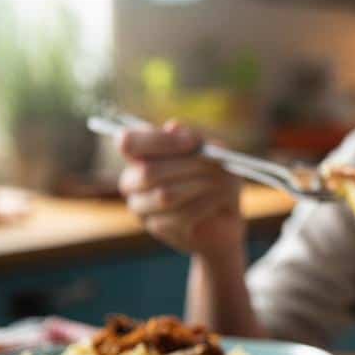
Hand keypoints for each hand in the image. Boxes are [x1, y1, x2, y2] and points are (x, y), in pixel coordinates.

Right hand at [118, 120, 244, 259]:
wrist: (226, 219)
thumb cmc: (218, 180)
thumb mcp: (215, 152)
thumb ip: (196, 137)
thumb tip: (173, 126)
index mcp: (141, 154)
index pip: (128, 142)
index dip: (160, 140)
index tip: (193, 142)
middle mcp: (133, 180)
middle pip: (149, 171)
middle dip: (190, 166)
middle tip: (218, 166)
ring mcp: (141, 206)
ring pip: (165, 195)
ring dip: (200, 186)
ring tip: (222, 185)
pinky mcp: (157, 227)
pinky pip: (179, 216)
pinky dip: (205, 205)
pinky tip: (218, 203)